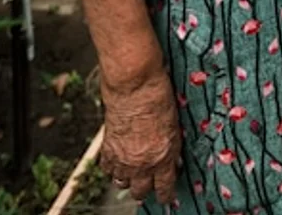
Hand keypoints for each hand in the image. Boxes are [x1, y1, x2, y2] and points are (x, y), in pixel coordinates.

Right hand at [98, 71, 181, 203]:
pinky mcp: (107, 149)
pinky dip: (112, 167)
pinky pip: (107, 169)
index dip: (166, 195)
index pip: (164, 188)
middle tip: (148, 184)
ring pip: (121, 184)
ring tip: (132, 173)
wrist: (134, 86)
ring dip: (127, 180)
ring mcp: (122, 159)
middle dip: (145, 190)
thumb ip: (172, 148)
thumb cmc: (159, 99)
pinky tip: (117, 161)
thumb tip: (172, 160)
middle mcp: (142, 164)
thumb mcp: (174, 127)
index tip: (166, 196)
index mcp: (163, 158)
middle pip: (140, 191)